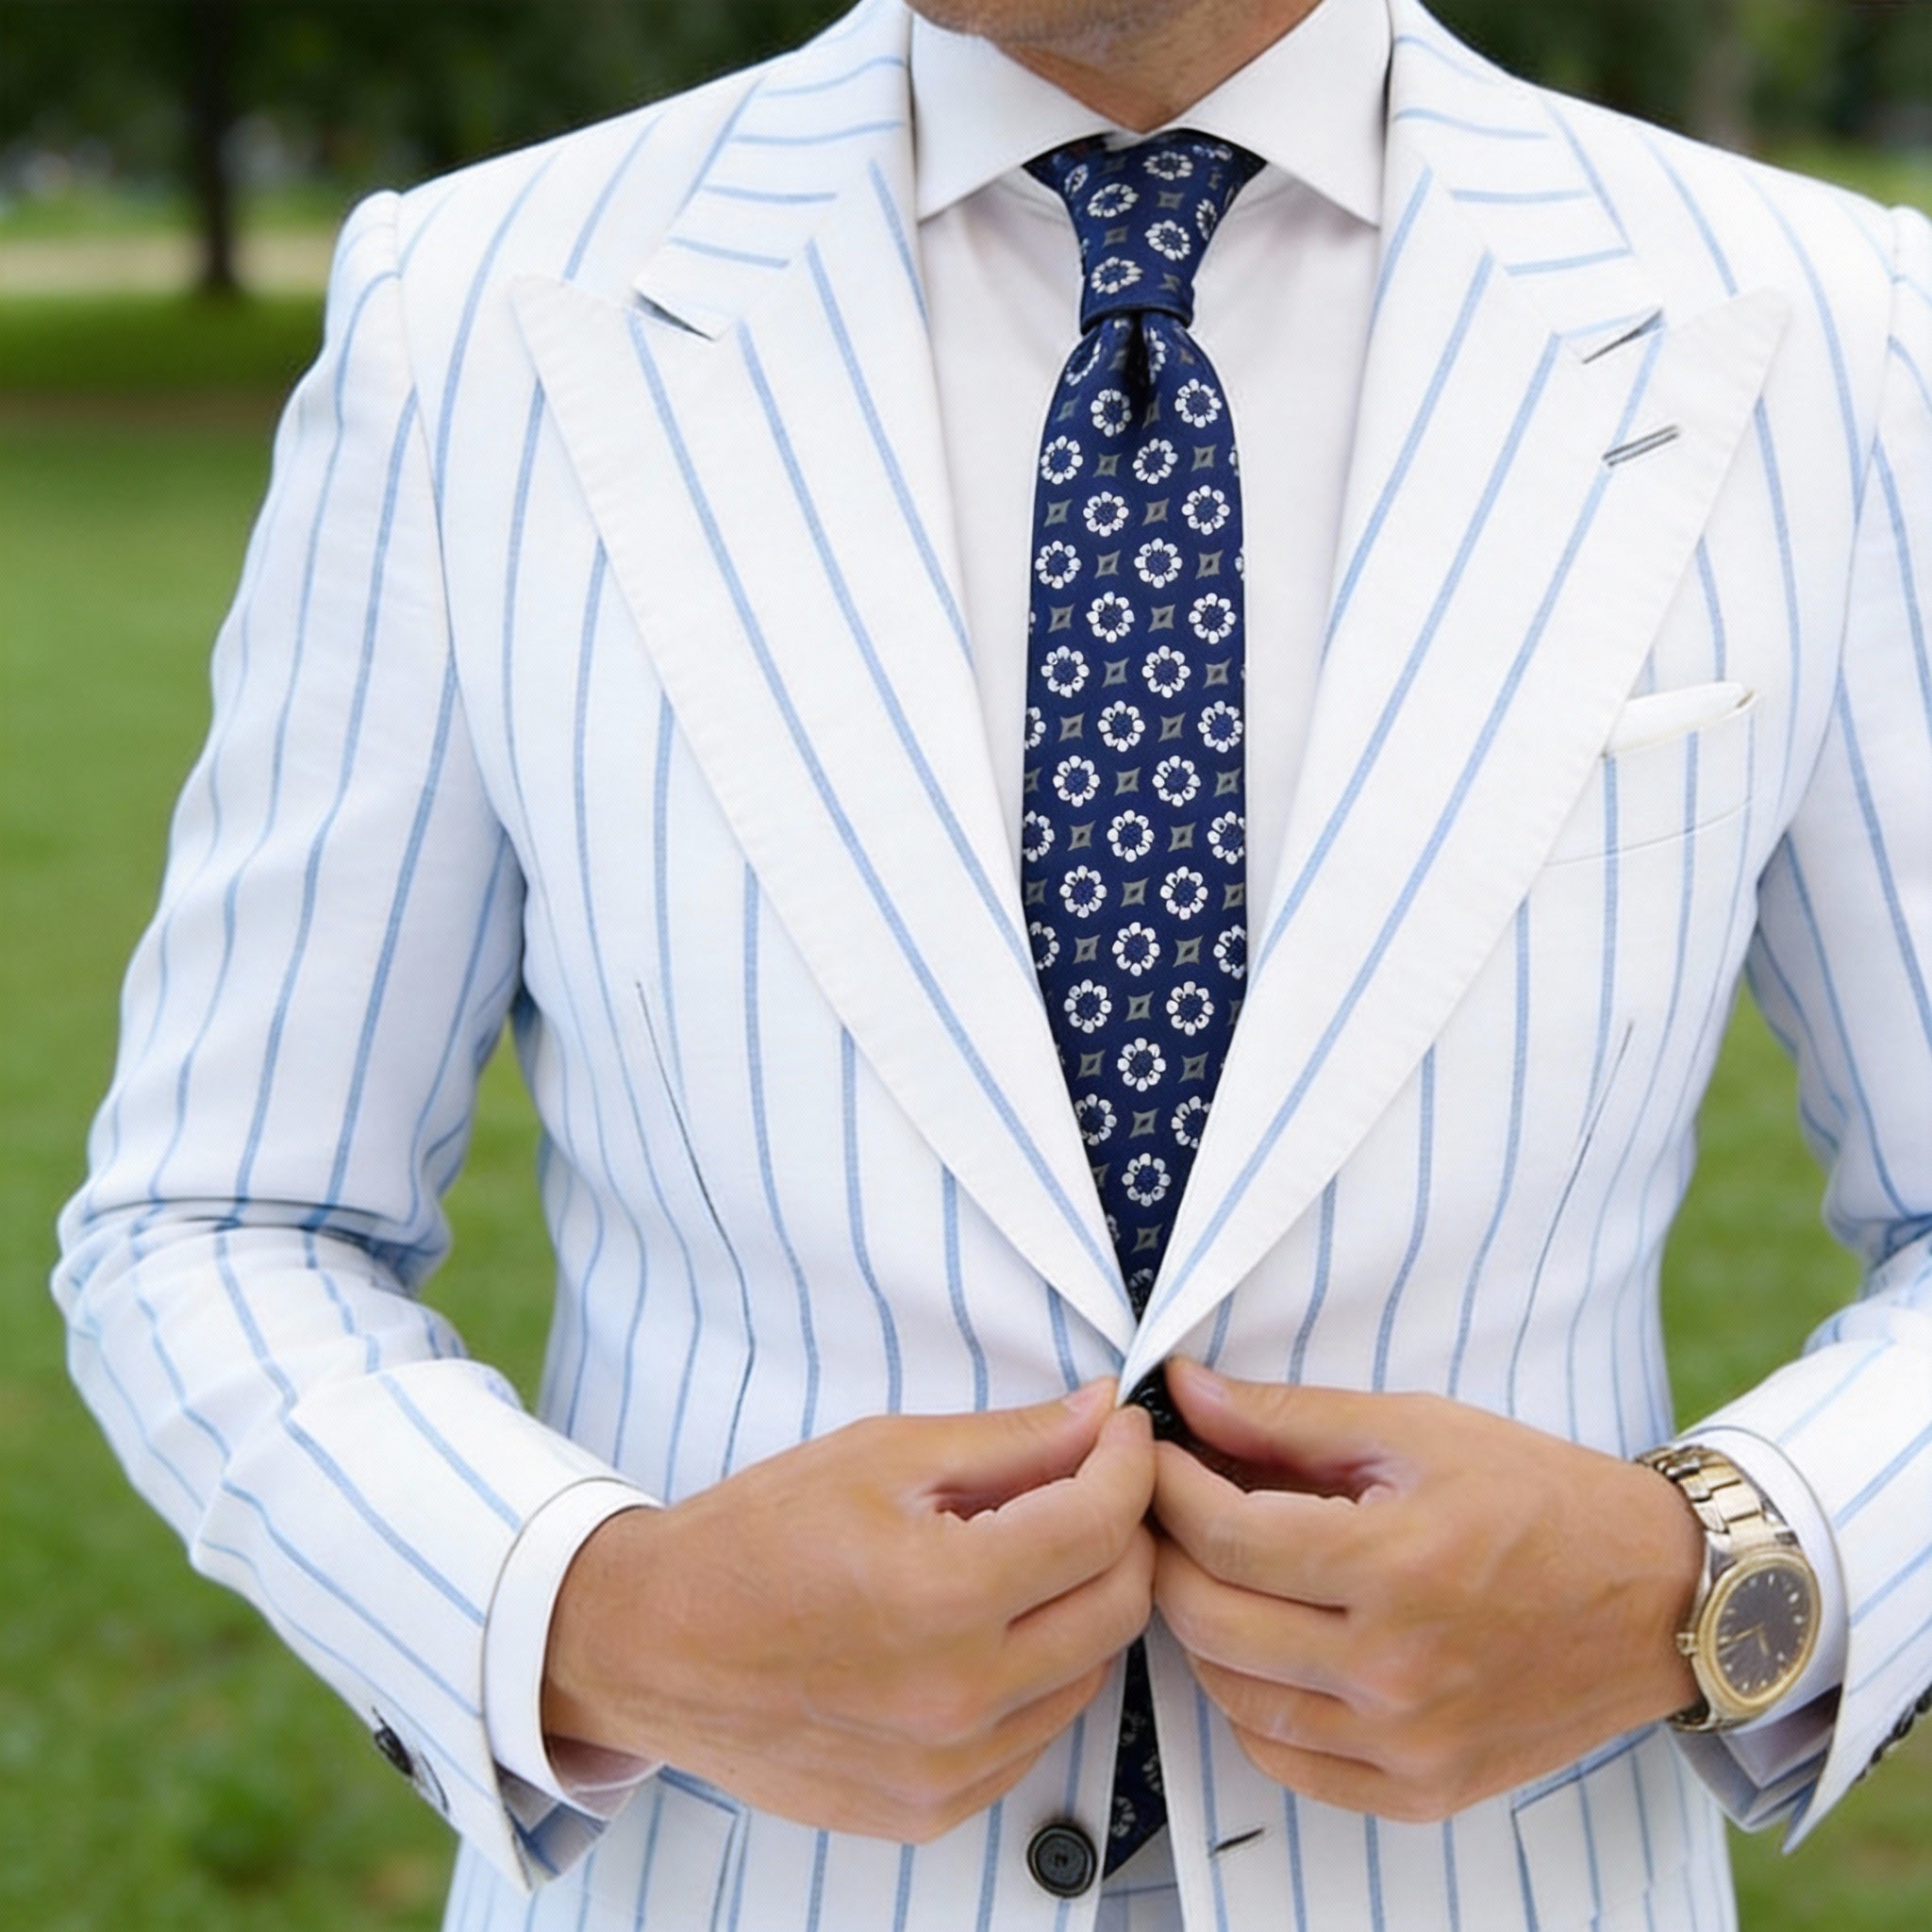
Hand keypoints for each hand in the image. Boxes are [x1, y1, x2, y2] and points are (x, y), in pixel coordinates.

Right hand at [543, 1383, 1155, 1841]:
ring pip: (1090, 1674)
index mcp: (944, 1593)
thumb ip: (1009, 1440)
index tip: (1121, 1433)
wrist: (655, 1643)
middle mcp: (958, 1695)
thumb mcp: (882, 1455)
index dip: (1129, 1463)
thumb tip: (1099, 1416)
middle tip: (1091, 1485)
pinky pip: (1036, 1735)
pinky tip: (991, 1628)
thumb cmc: (754, 1539)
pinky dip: (1039, 1674)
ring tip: (1030, 1555)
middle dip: (1124, 1531)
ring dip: (1084, 1604)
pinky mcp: (932, 1808)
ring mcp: (948, 1767)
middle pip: (1119, 1606)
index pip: (1101, 1524)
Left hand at [1151, 1360, 1703, 1821]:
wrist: (1658, 1595)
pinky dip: (1250, 1706)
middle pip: (1211, 1620)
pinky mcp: (1424, 1791)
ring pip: (1235, 1697)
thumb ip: (1288, 1417)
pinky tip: (1259, 1648)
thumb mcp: (1416, 1429)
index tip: (1152, 1454)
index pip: (1226, 1538)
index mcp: (1397, 1566)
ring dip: (1199, 1628)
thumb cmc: (1538, 1496)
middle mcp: (1398, 1671)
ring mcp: (1410, 1744)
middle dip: (1166, 1552)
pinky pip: (1287, 1761)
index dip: (1168, 1489)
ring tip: (1210, 1569)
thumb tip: (1185, 1391)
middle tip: (1164, 1508)